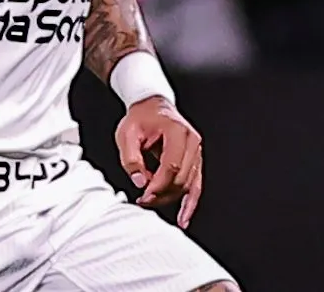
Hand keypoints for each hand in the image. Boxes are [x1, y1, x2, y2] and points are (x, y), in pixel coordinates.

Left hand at [115, 95, 203, 227]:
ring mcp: (197, 151)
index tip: (143, 196)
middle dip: (162, 194)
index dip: (157, 185)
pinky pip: (196, 185)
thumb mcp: (127, 134)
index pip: (171, 166)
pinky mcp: (196, 161)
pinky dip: (190, 203)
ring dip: (169, 198)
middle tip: (142, 200)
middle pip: (181, 178)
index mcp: (177, 131)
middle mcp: (192, 141)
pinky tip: (183, 217)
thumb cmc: (140, 118)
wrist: (152, 106)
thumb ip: (131, 158)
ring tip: (151, 201)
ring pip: (188, 185)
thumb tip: (139, 181)